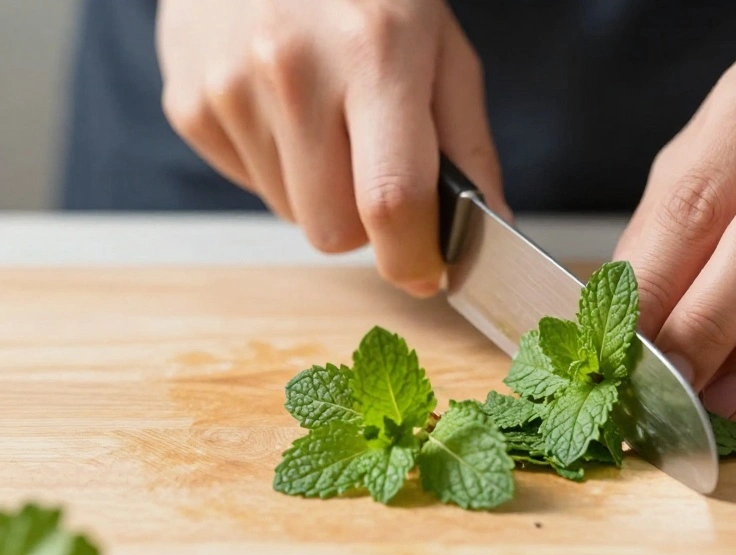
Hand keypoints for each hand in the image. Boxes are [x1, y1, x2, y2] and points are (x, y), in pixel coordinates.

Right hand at [157, 0, 509, 295]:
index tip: (427, 270)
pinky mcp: (189, 103)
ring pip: (292, 215)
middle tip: (376, 169)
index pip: (391, 202)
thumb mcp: (442, 46)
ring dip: (321, 191)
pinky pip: (251, 185)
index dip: (414, 258)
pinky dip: (279, 167)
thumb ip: (469, 144)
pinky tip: (284, 110)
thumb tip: (490, 228)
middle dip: (365, 223)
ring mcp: (229, 89)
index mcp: (375, 54)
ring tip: (326, 120)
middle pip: (334, 232)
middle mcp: (292, 72)